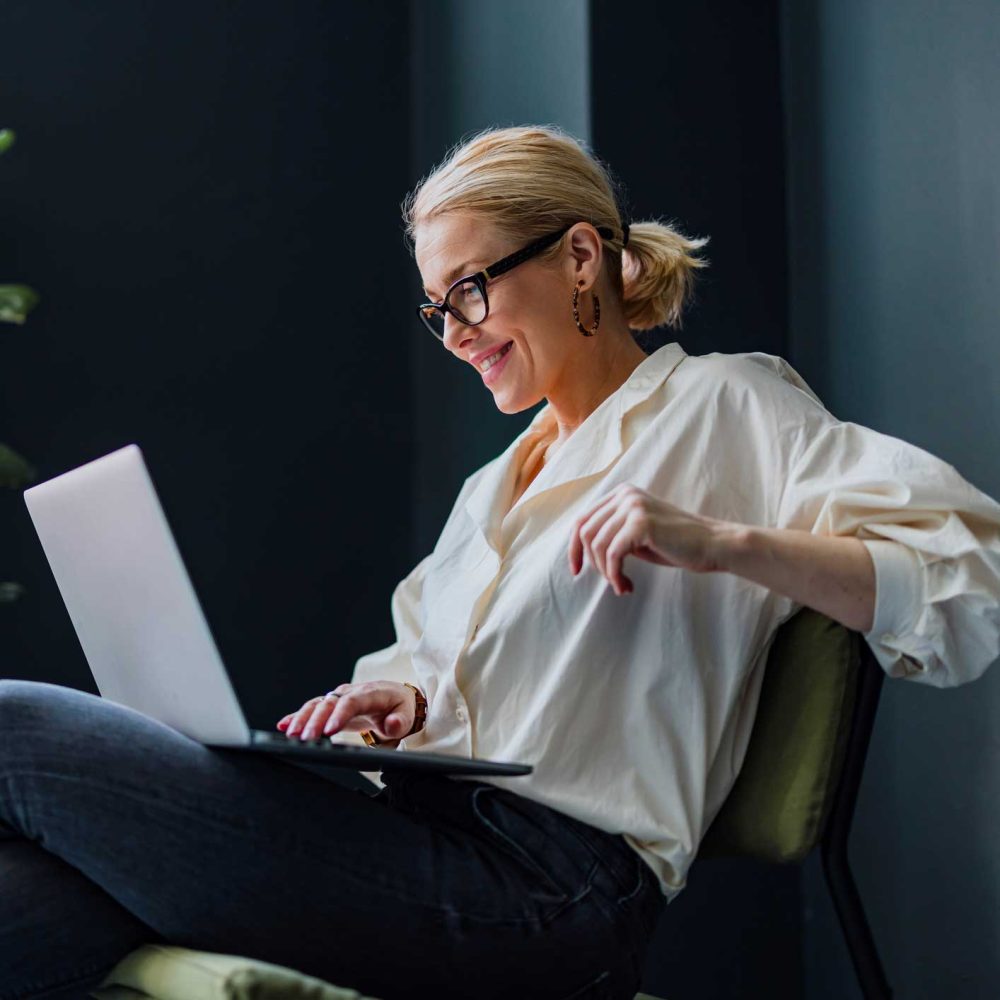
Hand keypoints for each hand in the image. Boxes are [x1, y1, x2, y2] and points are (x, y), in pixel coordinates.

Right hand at [276, 680, 416, 742]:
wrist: (396, 698)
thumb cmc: (400, 707)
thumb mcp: (407, 714)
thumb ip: (400, 721)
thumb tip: (391, 724)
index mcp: (370, 693)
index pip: (352, 702)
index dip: (339, 715)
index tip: (329, 731)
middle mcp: (351, 692)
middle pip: (330, 704)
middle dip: (315, 721)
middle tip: (303, 738)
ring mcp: (339, 698)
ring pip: (317, 705)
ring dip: (302, 718)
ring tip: (290, 734)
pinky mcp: (332, 706)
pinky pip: (313, 709)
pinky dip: (298, 716)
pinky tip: (283, 725)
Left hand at [568, 483, 731, 594]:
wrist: (711, 544)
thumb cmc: (676, 544)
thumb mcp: (636, 535)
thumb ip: (612, 534)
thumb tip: (580, 550)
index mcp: (622, 494)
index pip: (582, 519)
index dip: (574, 548)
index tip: (576, 570)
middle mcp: (625, 495)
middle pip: (584, 532)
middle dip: (592, 563)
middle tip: (611, 581)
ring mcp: (633, 506)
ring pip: (597, 545)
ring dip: (606, 572)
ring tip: (622, 585)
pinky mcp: (641, 523)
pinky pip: (612, 554)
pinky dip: (615, 575)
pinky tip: (626, 586)